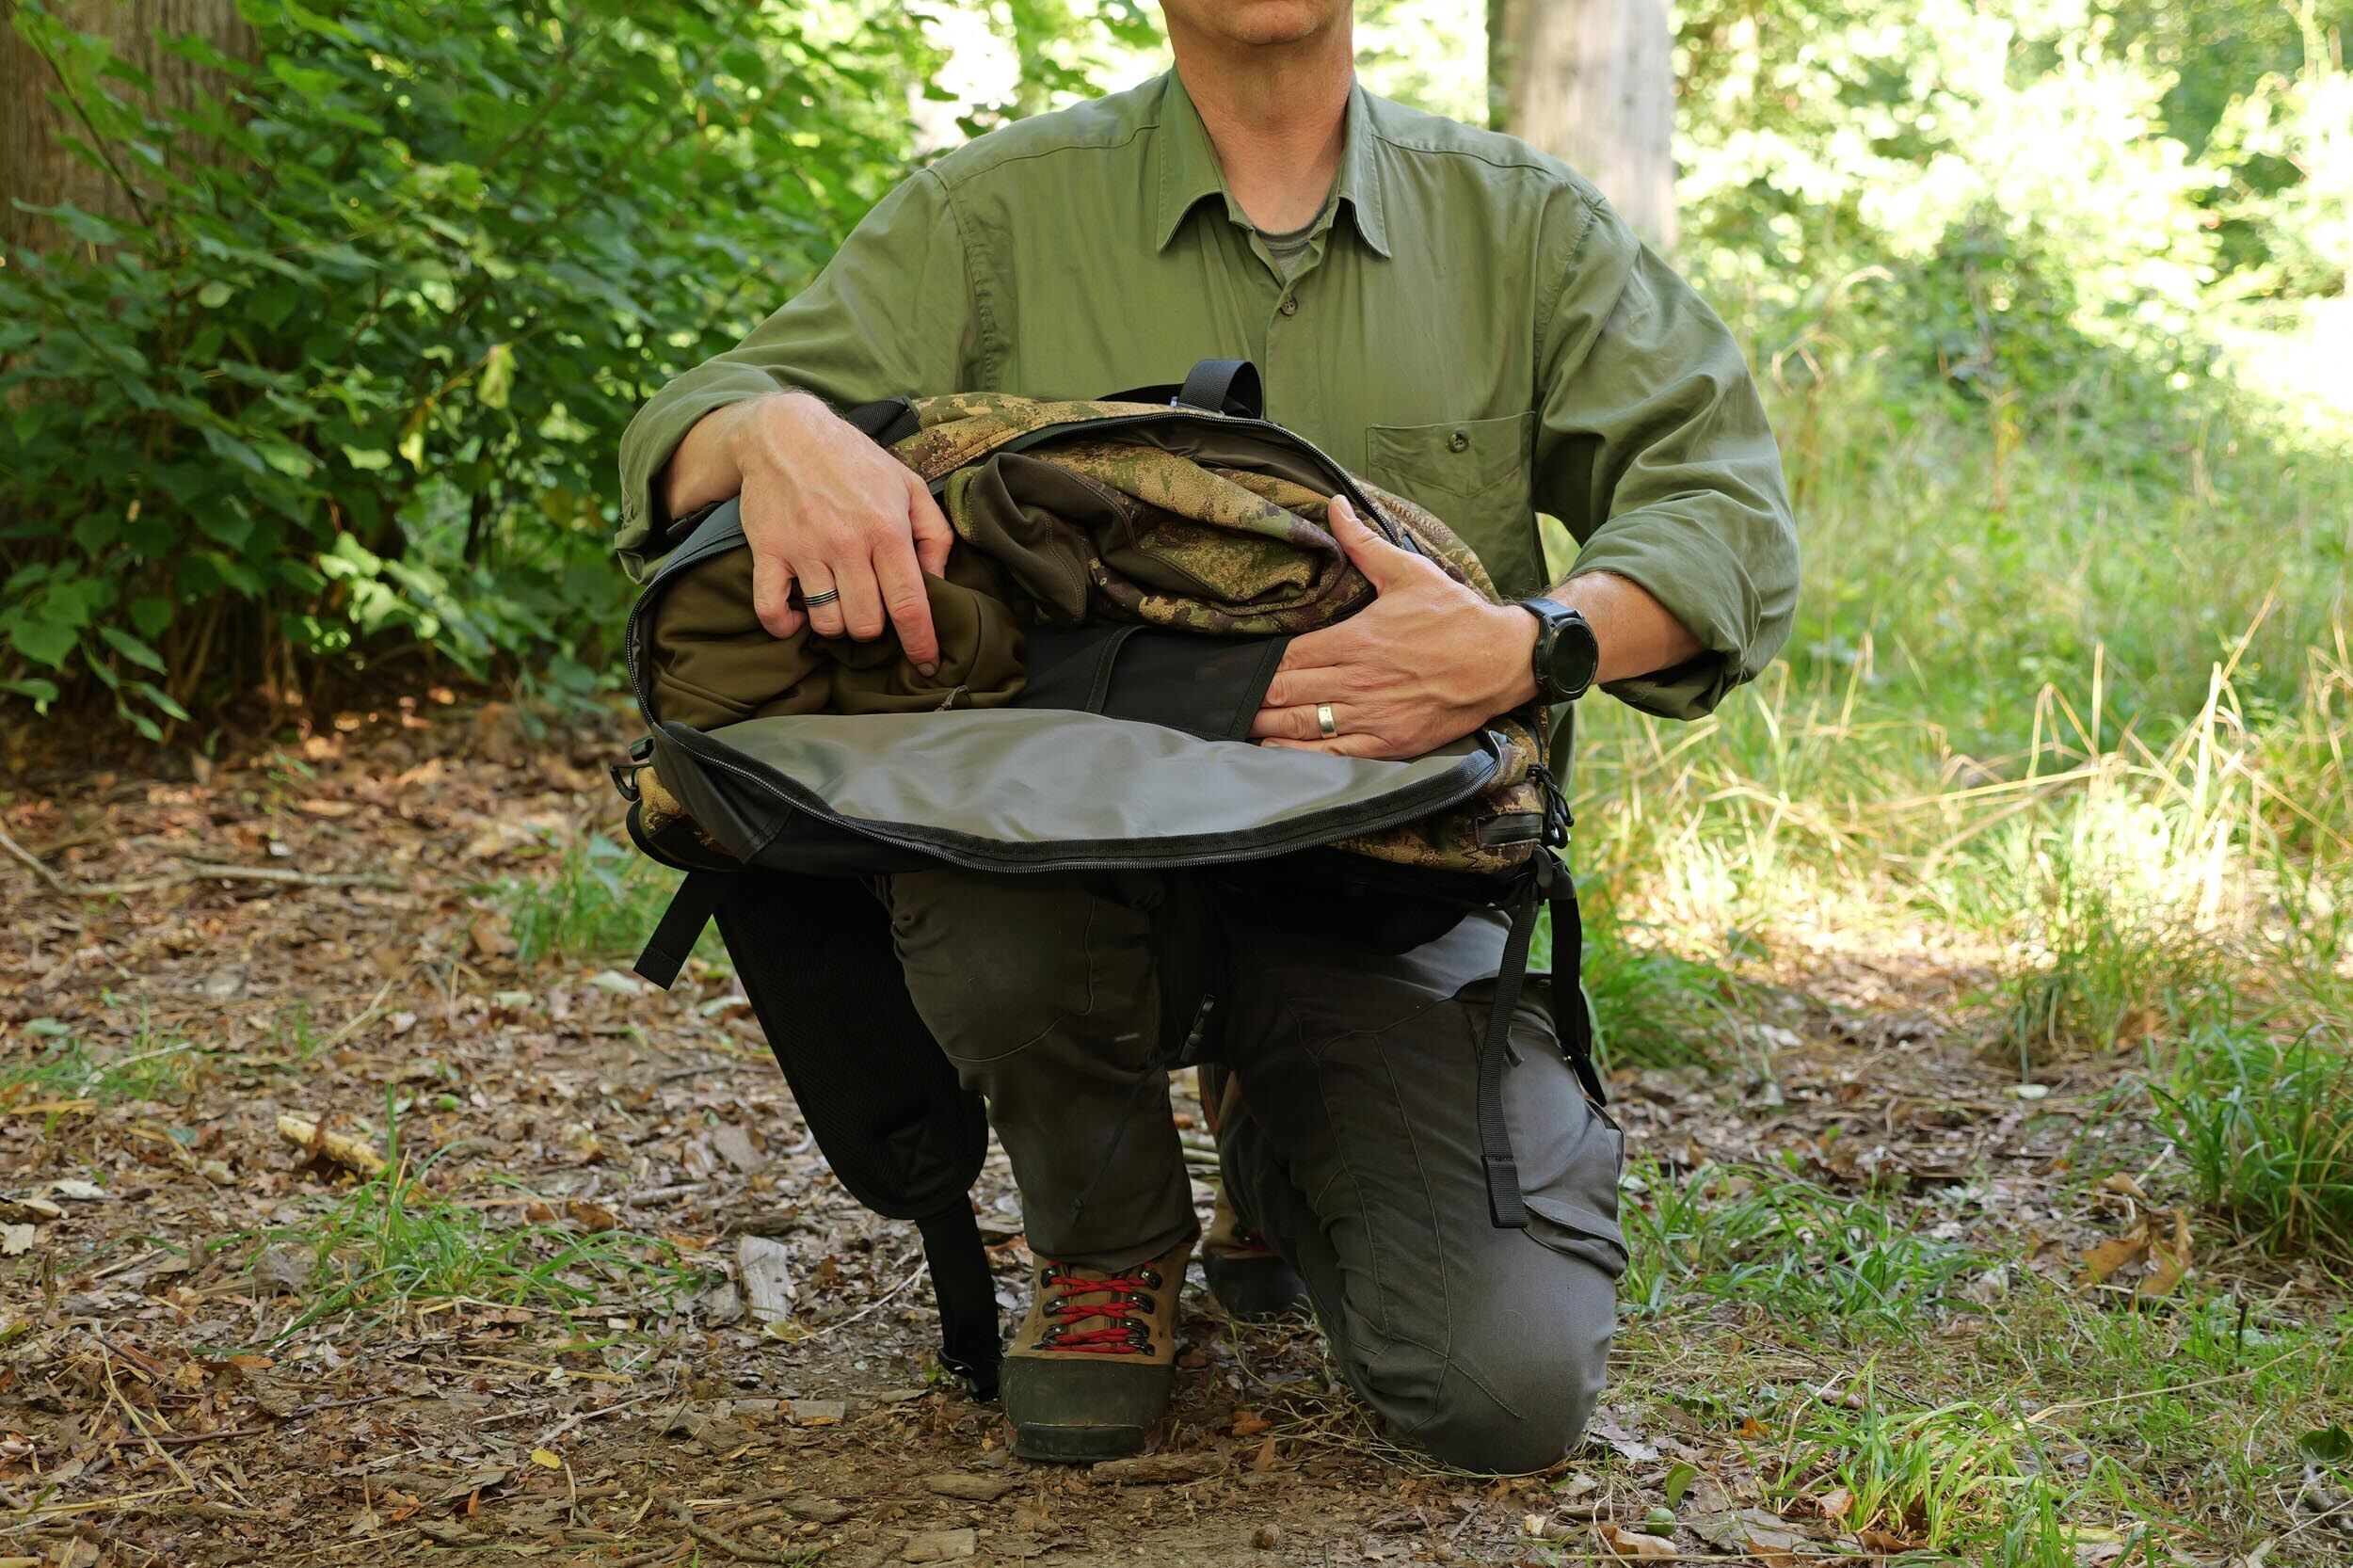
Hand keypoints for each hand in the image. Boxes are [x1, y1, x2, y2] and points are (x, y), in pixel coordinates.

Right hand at [700, 393, 954, 670]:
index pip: (910, 604)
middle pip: (867, 623)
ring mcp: (805, 549)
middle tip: (871, 610)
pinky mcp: (768, 551)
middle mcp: (848, 543)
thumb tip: (939, 582)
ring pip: (827, 623)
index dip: (921, 643)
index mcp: (888, 529)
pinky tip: (798, 616)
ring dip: (836, 625)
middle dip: (875, 628)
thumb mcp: (909, 485)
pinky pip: (772, 610)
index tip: (928, 665)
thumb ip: (934, 534)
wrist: (786, 432)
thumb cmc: (855, 462)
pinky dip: (784, 625)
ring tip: (838, 604)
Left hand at [1249, 496, 1539, 759]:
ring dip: (1268, 726)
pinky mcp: (1390, 743)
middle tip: (1228, 699)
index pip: (1289, 657)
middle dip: (1255, 697)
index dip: (1259, 665)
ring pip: (1303, 725)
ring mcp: (1373, 716)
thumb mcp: (1409, 572)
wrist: (1503, 661)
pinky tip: (1276, 751)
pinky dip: (1300, 754)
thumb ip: (1364, 543)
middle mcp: (1359, 680)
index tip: (1237, 667)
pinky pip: (1333, 754)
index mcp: (1357, 639)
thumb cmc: (1456, 616)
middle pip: (1287, 692)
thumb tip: (1334, 506)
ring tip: (1243, 724)